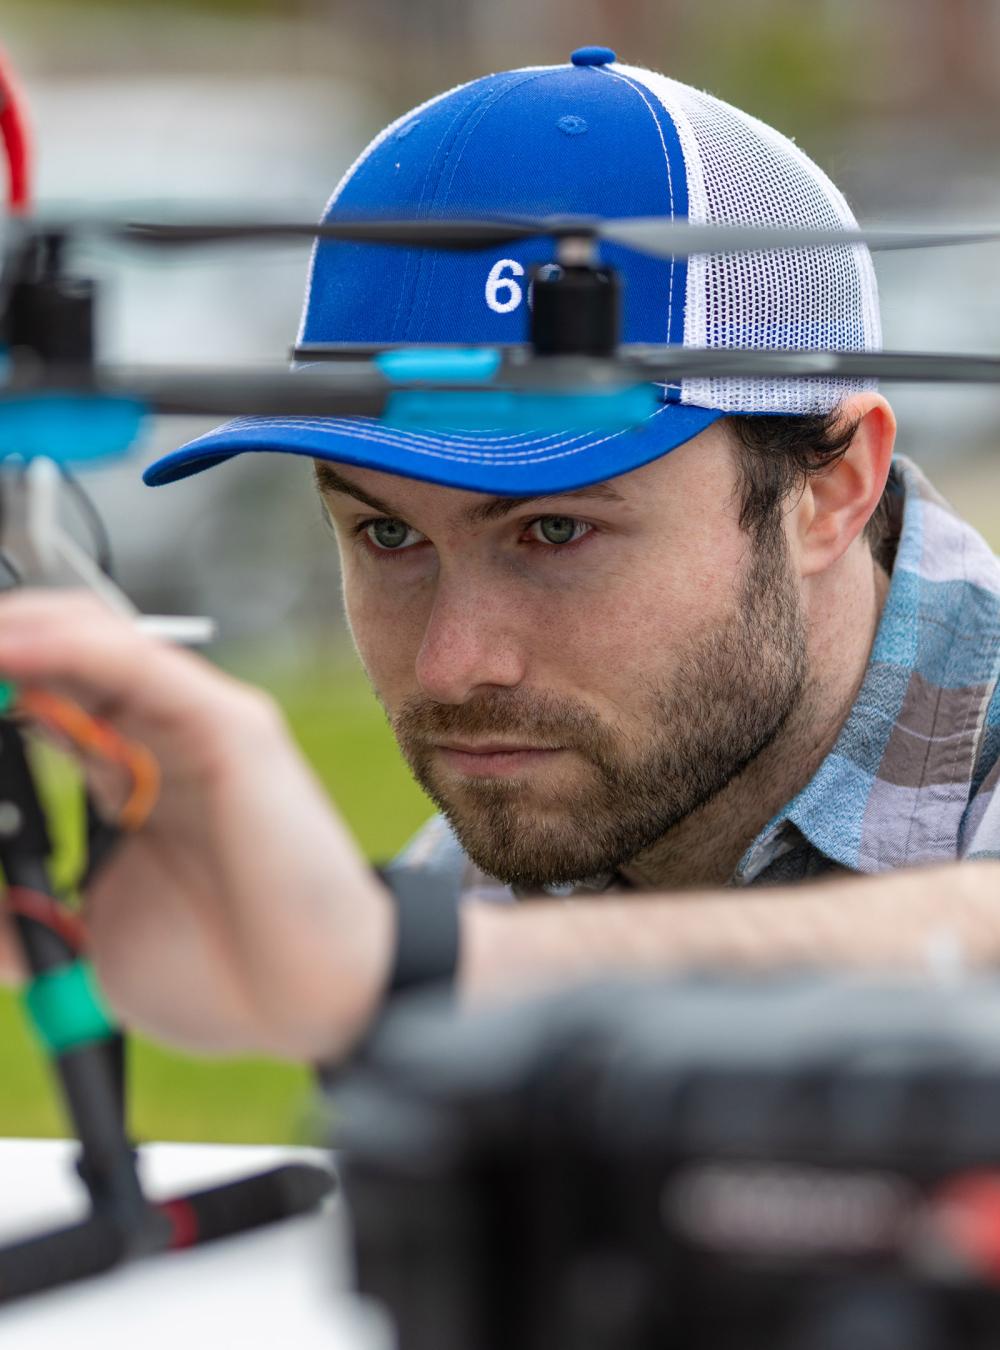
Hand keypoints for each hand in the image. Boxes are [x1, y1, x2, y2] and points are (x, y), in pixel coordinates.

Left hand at [0, 590, 393, 1060]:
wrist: (307, 1007)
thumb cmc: (221, 978)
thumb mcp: (80, 944)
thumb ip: (15, 915)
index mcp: (121, 779)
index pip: (36, 700)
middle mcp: (159, 737)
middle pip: (57, 656)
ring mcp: (197, 724)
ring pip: (91, 638)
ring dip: (11, 633)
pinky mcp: (232, 725)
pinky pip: (136, 664)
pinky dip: (62, 645)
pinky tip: (3, 647)